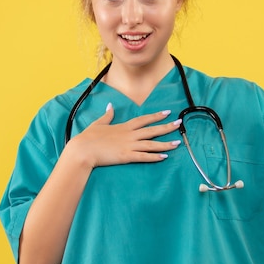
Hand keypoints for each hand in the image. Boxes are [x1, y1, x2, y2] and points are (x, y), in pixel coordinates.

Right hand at [64, 103, 181, 168]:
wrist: (83, 149)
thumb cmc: (89, 137)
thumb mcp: (98, 123)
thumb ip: (107, 115)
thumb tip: (110, 106)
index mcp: (124, 127)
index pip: (144, 119)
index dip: (156, 116)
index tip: (167, 112)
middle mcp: (129, 135)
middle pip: (152, 130)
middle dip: (166, 127)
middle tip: (179, 123)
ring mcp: (129, 146)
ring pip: (151, 144)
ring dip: (165, 144)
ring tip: (177, 143)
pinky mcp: (126, 157)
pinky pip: (143, 157)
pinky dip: (154, 157)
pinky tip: (165, 157)